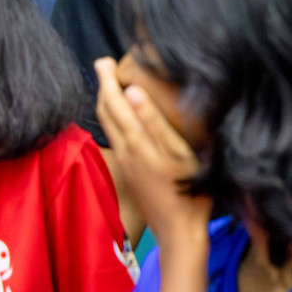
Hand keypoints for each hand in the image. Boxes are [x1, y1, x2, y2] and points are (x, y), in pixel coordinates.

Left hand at [94, 58, 208, 247]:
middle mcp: (126, 151)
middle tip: (104, 65)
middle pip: (105, 114)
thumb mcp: (179, 153)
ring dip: (106, 103)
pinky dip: (113, 119)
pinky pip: (115, 137)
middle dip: (103, 88)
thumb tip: (132, 91)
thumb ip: (155, 122)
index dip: (108, 81)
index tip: (106, 60)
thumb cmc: (188, 190)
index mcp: (137, 143)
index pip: (115, 104)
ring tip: (111, 85)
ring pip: (108, 127)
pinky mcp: (131, 172)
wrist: (179, 231)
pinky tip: (123, 117)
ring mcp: (127, 163)